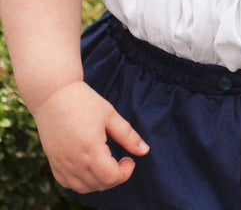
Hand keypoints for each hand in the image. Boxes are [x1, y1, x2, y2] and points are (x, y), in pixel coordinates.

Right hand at [32, 80, 148, 192]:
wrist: (53, 94)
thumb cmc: (83, 101)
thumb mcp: (110, 114)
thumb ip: (128, 135)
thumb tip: (145, 151)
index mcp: (90, 149)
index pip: (111, 177)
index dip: (125, 172)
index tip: (129, 159)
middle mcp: (74, 161)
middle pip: (100, 184)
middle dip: (115, 177)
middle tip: (121, 160)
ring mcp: (61, 164)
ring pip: (84, 188)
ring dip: (100, 182)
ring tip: (106, 163)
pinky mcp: (53, 163)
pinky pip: (68, 184)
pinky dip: (82, 182)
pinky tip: (89, 168)